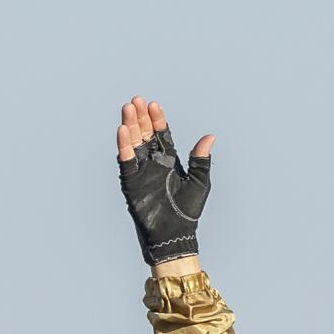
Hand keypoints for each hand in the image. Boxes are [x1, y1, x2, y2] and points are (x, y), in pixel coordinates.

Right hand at [117, 96, 214, 267]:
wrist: (174, 233)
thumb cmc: (189, 210)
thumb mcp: (199, 182)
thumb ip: (201, 159)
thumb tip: (210, 137)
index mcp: (170, 160)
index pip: (162, 134)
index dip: (157, 119)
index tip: (154, 104)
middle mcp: (153, 162)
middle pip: (145, 133)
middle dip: (141, 117)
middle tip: (137, 100)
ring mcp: (141, 170)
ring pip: (133, 142)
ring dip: (130, 125)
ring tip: (128, 109)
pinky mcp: (131, 181)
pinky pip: (126, 160)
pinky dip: (124, 146)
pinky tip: (123, 131)